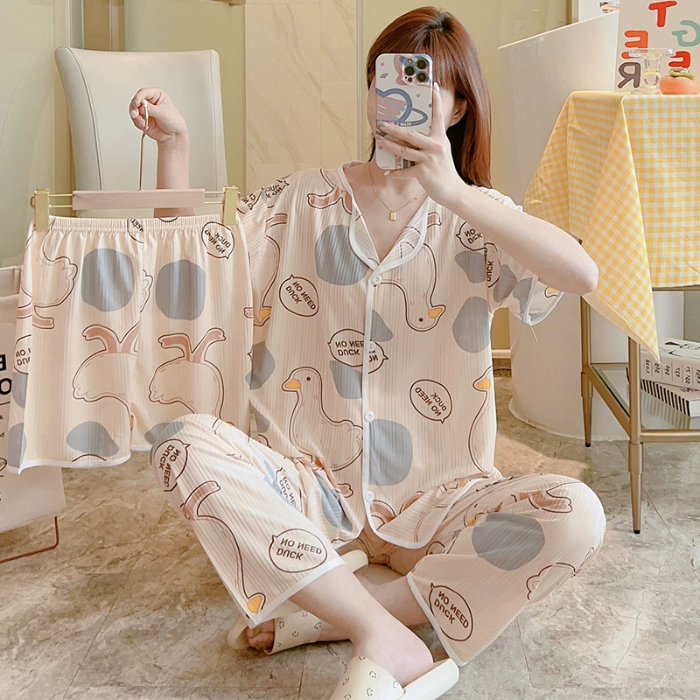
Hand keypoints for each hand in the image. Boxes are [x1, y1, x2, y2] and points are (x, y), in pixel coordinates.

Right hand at [128, 87, 188, 144]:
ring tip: (143, 122)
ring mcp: (145, 110)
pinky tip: (144, 126)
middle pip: (136, 101)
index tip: (136, 103)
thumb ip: (151, 108)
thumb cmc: (174, 121)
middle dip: (134, 108)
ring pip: (133, 110)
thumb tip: (141, 104)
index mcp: (156, 95)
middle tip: (136, 114)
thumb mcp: (163, 113)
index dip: (138, 97)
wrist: (174, 135)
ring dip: (136, 117)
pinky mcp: (142, 119)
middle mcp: (149, 101)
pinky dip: (138, 123)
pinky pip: (135, 119)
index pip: (143, 93)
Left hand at [377, 83, 463, 206]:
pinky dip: (396, 172)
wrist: (452, 191)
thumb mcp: (441, 151)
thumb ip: (430, 141)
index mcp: (440, 138)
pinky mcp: (424, 173)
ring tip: (380, 141)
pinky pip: (405, 171)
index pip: (438, 116)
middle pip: (411, 134)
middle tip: (382, 124)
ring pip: (405, 151)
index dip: (436, 101)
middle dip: (395, 128)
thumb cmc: (444, 170)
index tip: (433, 85)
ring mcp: (429, 160)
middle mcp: (435, 146)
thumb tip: (412, 135)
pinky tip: (387, 172)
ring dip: (390, 146)